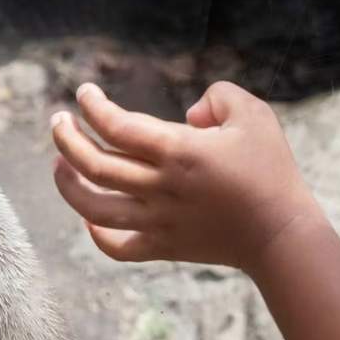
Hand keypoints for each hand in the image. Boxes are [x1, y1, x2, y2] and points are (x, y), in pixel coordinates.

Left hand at [51, 81, 325, 273]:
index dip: (93, 106)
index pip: (117, 125)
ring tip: (59, 164)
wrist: (281, 233)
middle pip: (94, 163)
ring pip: (94, 206)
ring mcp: (158, 220)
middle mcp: (160, 187)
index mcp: (179, 151)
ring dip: (67, 184)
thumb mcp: (254, 114)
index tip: (85, 93)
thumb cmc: (271, 169)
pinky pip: (116, 247)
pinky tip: (89, 216)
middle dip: (66, 138)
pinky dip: (95, 232)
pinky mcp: (164, 247)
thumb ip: (219, 96)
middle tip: (58, 120)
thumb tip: (189, 114)